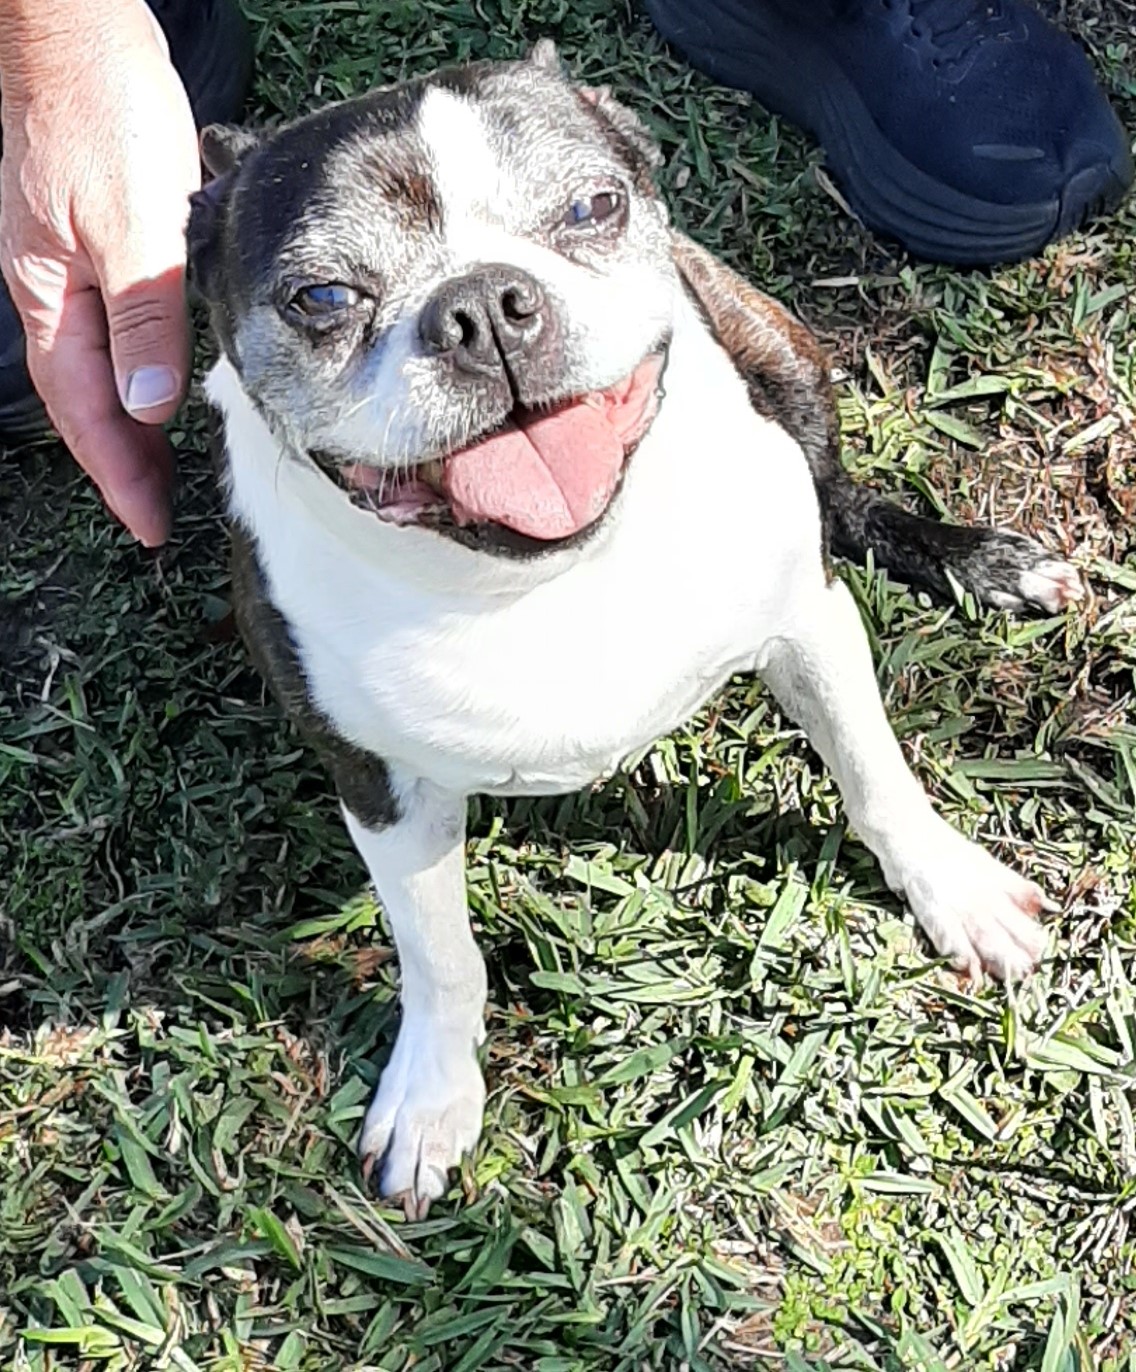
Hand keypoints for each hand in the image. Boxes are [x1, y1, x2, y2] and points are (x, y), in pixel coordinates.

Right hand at [0, 0, 200, 545]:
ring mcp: (70, 268)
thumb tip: (148, 405)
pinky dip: (135, 370)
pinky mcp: (94, 243)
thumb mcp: (134, 224)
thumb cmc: (98, 111)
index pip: (87, 413)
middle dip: (121, 464)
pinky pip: (112, 331)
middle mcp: (54, 292)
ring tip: (160, 468)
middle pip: (87, 403)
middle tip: (158, 513)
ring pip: (98, 371)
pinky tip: (157, 380)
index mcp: (52, 298)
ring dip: (129, 424)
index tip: (149, 525)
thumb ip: (144, 318)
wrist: (79, 33)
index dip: (119, 475)